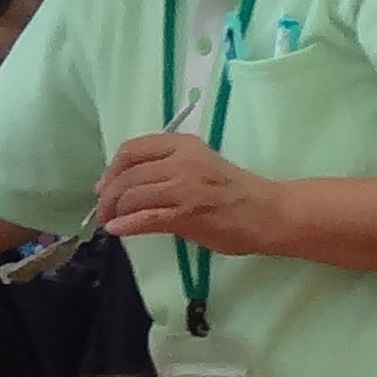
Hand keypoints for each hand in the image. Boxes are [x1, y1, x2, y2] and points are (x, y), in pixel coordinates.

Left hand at [92, 132, 287, 255]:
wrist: (271, 214)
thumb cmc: (239, 193)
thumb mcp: (202, 166)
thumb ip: (170, 169)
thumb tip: (135, 187)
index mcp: (183, 145)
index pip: (132, 150)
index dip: (112, 169)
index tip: (106, 185)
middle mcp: (181, 161)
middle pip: (127, 175)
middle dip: (109, 195)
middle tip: (104, 210)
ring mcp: (183, 188)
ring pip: (132, 196)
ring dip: (114, 212)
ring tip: (111, 222)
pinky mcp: (187, 214)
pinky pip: (145, 218)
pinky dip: (126, 225)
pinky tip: (117, 230)